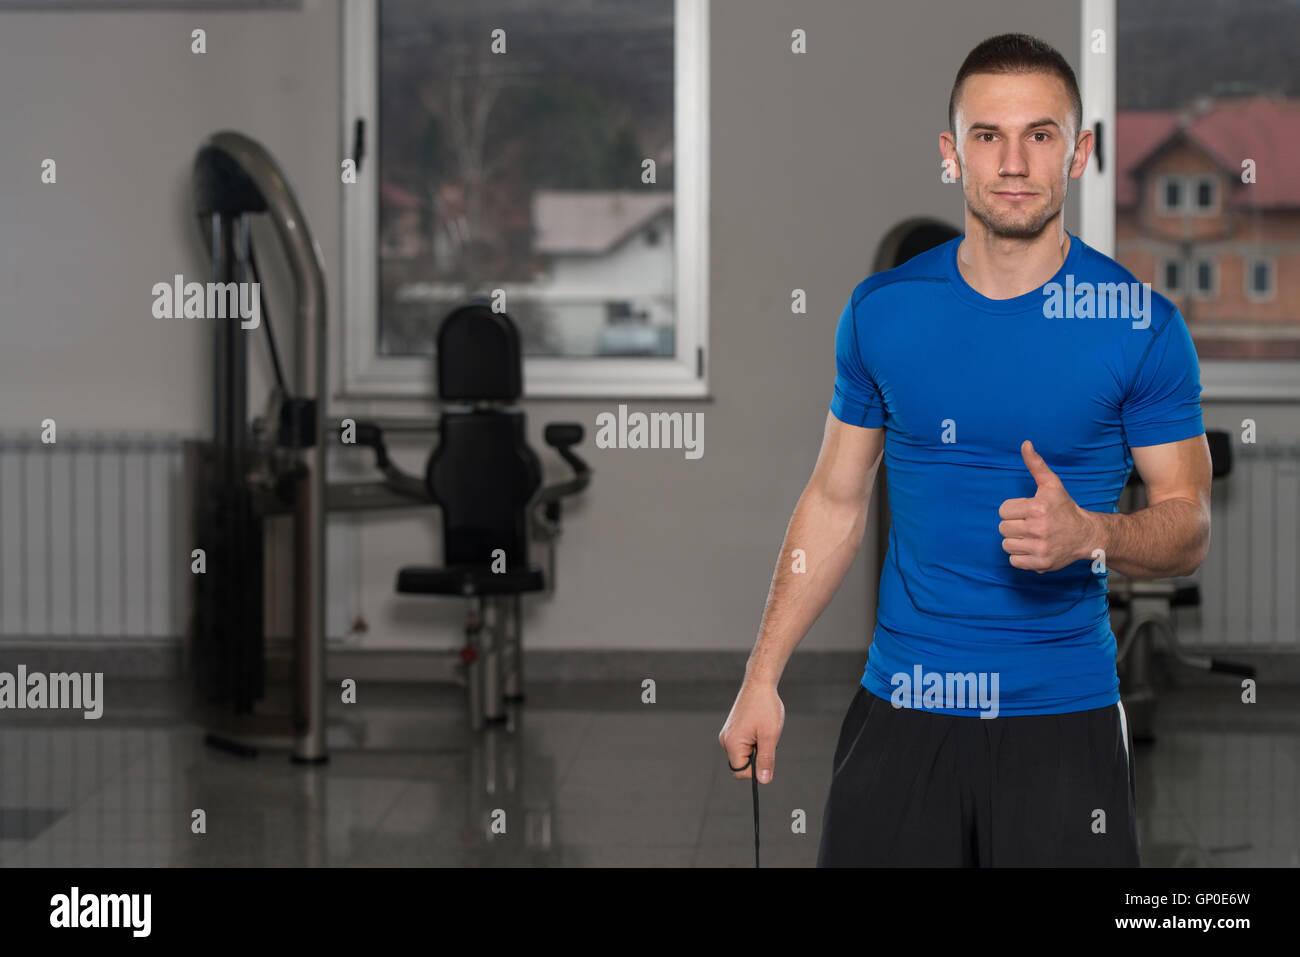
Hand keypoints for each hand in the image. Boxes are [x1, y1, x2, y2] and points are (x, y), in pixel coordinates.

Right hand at [718, 678, 784, 783]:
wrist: (759, 684)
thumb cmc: (765, 707)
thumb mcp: (770, 736)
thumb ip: (766, 760)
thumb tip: (763, 781)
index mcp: (732, 743)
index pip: (741, 772)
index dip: (756, 768)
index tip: (766, 751)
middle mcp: (726, 740)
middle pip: (742, 764)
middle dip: (757, 756)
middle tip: (765, 737)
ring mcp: (728, 734)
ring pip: (745, 754)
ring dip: (756, 747)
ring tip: (762, 729)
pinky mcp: (732, 730)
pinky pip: (744, 745)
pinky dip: (754, 740)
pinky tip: (759, 726)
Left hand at [998, 440, 1096, 572]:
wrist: (1086, 535)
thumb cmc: (1064, 508)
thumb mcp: (1051, 484)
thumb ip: (1036, 464)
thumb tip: (1025, 444)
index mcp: (1038, 508)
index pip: (1003, 510)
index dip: (1013, 510)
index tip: (1027, 511)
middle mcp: (1039, 528)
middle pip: (1003, 528)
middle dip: (1014, 525)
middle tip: (1030, 524)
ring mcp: (1041, 547)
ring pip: (1007, 545)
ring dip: (1016, 541)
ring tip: (1032, 536)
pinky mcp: (1042, 563)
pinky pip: (1014, 561)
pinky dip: (1020, 556)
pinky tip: (1033, 548)